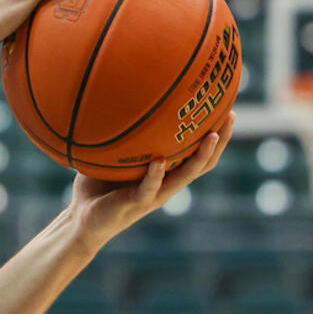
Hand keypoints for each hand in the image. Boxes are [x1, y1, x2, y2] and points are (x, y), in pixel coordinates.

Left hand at [65, 112, 235, 255]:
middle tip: (230, 117)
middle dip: (220, 140)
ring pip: (185, 176)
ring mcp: (154, 195)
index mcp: (165, 173)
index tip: (228, 108)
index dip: (216, 134)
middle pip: (203, 163)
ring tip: (212, 136)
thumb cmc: (97, 184)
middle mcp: (166, 184)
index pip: (197, 153)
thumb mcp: (112, 154)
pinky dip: (155, 174)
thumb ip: (120, 133)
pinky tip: (160, 161)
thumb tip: (118, 95)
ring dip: (200, 156)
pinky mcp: (136, 203)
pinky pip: (149, 188)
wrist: (82, 217)